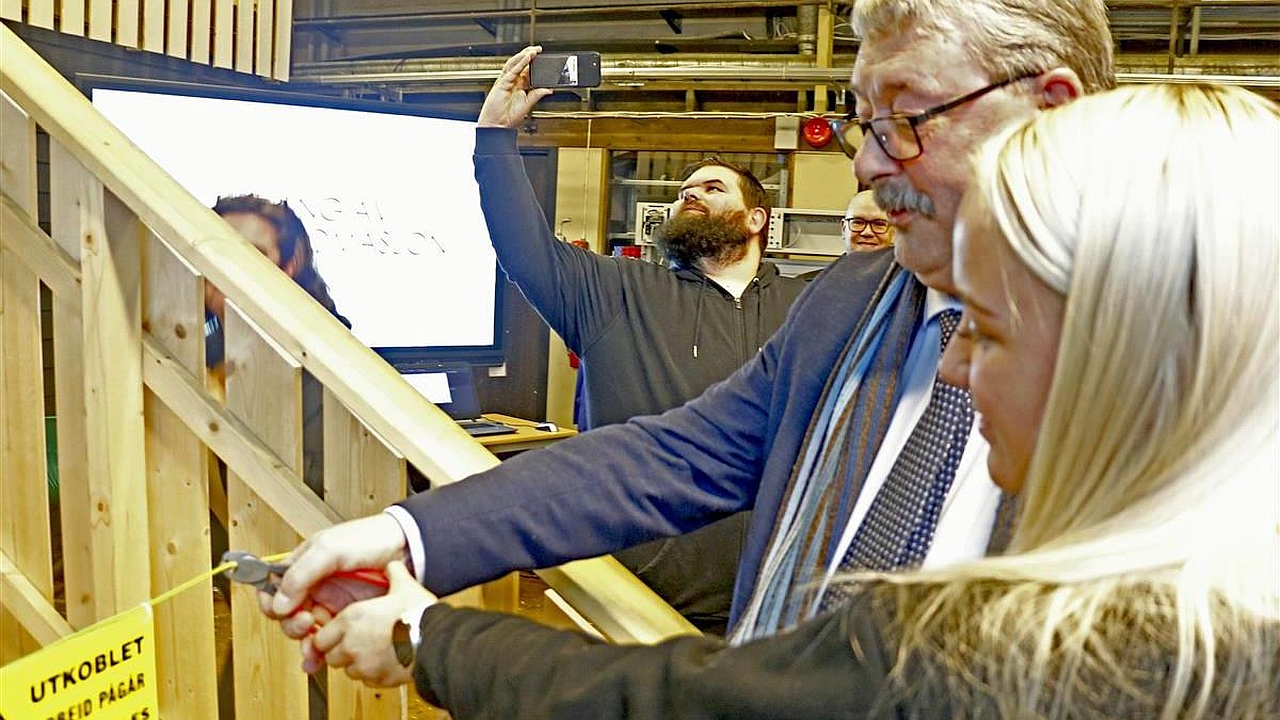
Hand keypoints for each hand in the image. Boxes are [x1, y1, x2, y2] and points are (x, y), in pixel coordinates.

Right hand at [257, 513, 408, 639]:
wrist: (405, 548)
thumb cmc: (369, 539)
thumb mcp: (330, 549)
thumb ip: (302, 573)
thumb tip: (278, 603)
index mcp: (303, 566)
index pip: (273, 587)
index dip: (270, 601)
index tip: (279, 609)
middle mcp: (313, 586)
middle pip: (286, 614)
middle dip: (291, 624)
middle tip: (306, 622)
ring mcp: (330, 603)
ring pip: (304, 631)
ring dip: (303, 642)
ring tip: (314, 642)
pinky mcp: (346, 618)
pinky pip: (326, 639)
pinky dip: (318, 652)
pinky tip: (316, 660)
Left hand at [311, 561, 436, 686]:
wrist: (436, 641)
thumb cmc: (420, 615)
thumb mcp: (405, 585)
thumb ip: (393, 573)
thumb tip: (392, 567)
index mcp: (352, 620)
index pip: (320, 638)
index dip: (328, 635)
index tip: (337, 633)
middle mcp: (352, 645)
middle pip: (331, 657)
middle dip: (340, 651)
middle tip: (355, 642)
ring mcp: (365, 666)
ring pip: (347, 670)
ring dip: (355, 663)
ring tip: (371, 652)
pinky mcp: (378, 680)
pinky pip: (366, 681)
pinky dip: (372, 674)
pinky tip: (384, 661)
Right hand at [477, 46, 553, 127]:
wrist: (497, 125)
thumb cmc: (508, 118)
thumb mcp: (527, 105)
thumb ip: (537, 95)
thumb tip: (549, 90)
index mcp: (518, 87)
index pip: (527, 71)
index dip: (534, 64)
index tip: (542, 58)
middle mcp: (512, 82)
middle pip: (520, 64)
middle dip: (528, 55)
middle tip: (538, 49)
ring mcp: (505, 82)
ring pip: (514, 64)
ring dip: (523, 56)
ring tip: (533, 50)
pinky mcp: (501, 84)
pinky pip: (512, 71)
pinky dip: (519, 63)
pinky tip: (526, 58)